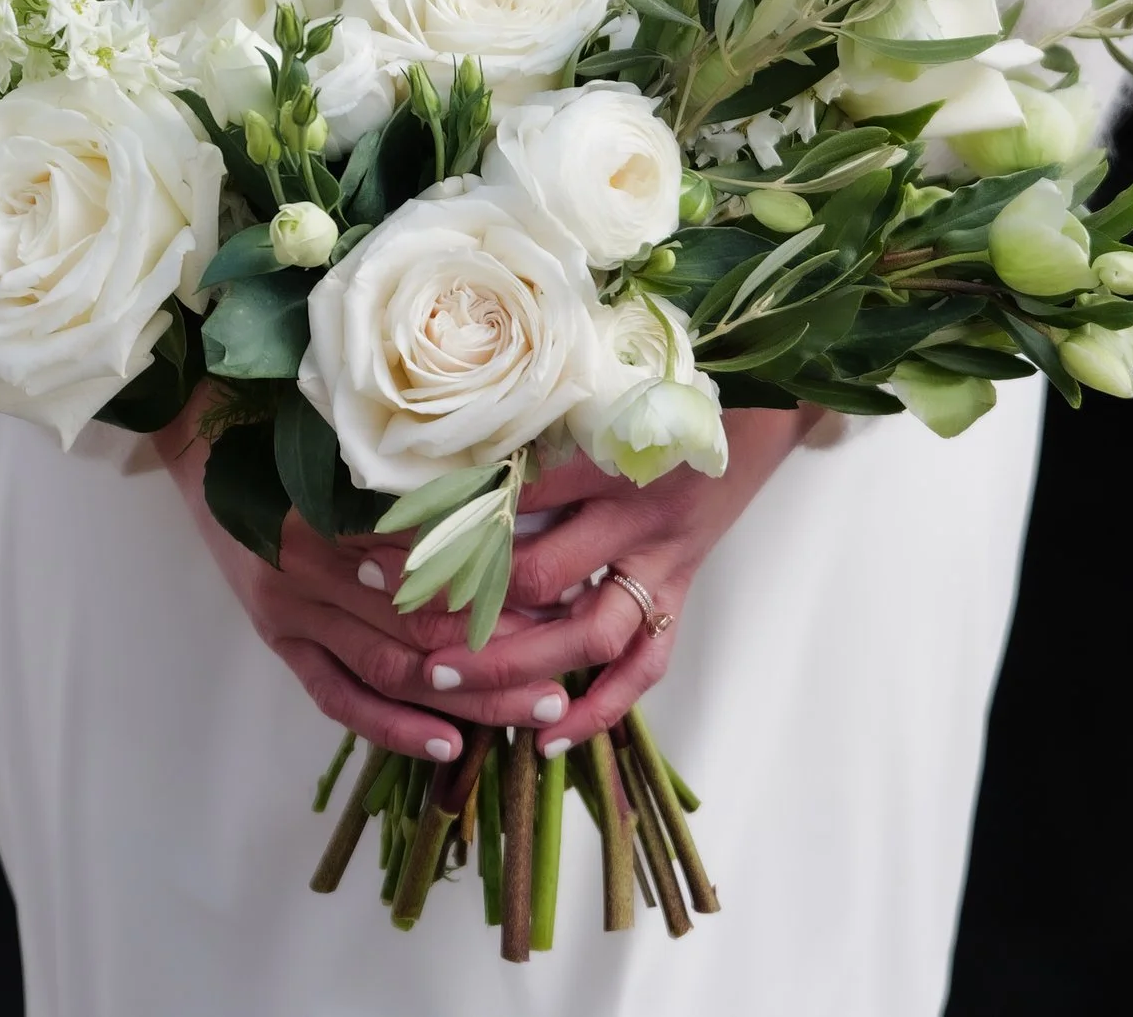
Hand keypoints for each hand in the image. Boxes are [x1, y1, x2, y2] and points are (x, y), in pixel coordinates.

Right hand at [160, 386, 570, 761]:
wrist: (207, 447)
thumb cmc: (298, 437)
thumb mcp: (361, 449)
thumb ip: (426, 485)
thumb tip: (521, 515)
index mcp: (342, 508)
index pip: (439, 564)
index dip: (505, 590)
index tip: (563, 602)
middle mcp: (311, 565)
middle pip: (421, 626)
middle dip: (500, 654)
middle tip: (567, 667)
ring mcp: (291, 612)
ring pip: (390, 669)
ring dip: (466, 696)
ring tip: (535, 707)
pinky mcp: (280, 642)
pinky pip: (337, 697)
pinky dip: (392, 726)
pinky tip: (448, 746)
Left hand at [349, 405, 818, 757]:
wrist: (756, 413)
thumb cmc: (658, 396)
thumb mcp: (594, 394)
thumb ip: (527, 425)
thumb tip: (430, 456)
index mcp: (606, 454)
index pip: (511, 496)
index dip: (442, 522)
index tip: (376, 544)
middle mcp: (634, 515)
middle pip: (542, 574)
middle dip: (464, 601)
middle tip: (397, 618)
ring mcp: (661, 563)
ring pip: (588, 632)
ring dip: (516, 663)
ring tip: (447, 680)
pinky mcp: (679, 595)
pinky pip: (645, 665)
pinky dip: (602, 708)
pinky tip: (548, 738)